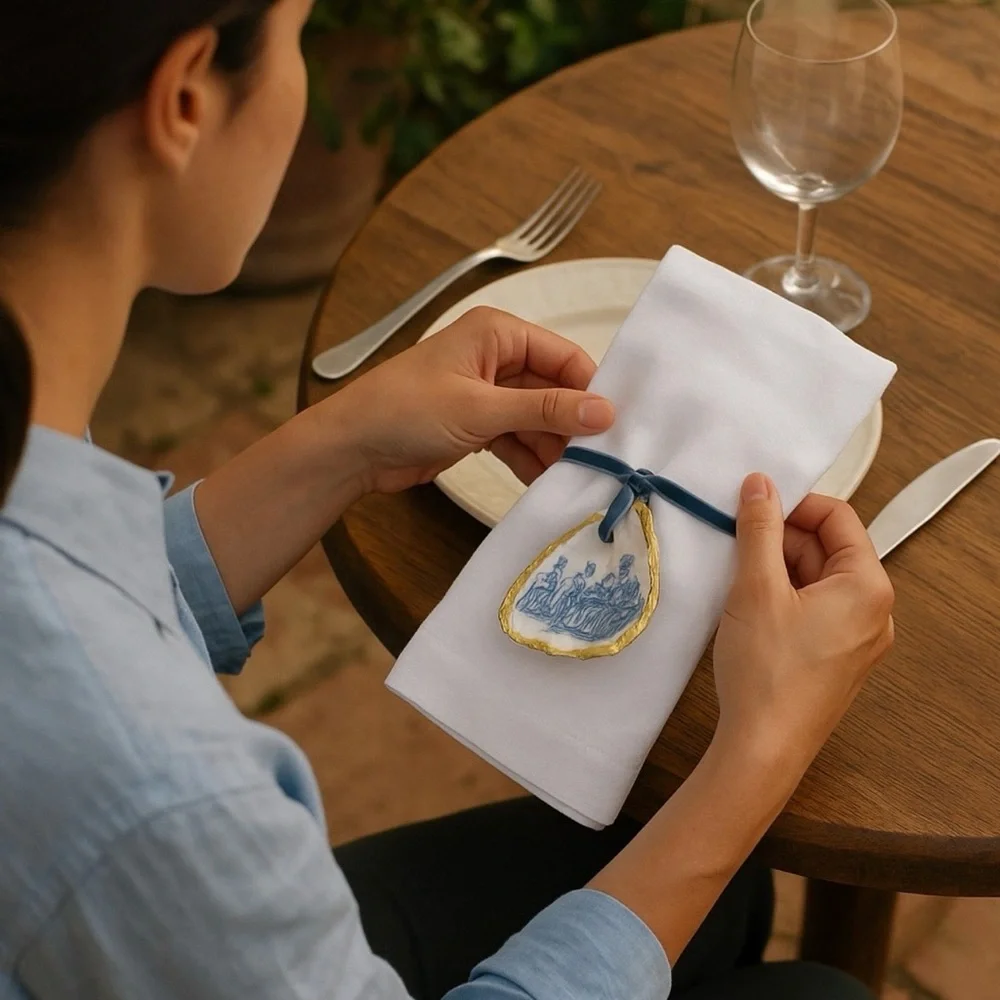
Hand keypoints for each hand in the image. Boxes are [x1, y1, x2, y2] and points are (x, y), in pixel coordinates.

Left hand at [331, 306, 615, 494]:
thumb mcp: (481, 409)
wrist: (351, 449)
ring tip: (576, 478)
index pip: (563, 357)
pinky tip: (546, 482)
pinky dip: (530, 459)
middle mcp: (497, 358)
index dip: (590, 391)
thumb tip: (605, 411)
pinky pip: (517, 439)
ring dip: (553, 448)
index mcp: (499, 334)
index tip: (615, 428)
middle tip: (600, 460)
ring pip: (538, 420)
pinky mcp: (478, 426)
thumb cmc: (406, 411)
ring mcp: (487, 394)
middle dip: (572, 425)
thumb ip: (544, 410)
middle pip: (554, 390)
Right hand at [713, 473, 894, 770]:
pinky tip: (747, 604)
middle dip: (780, 538)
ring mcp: (856, 639)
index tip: (752, 505)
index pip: (838, 517)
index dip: (793, 504)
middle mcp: (873, 611)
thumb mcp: (756, 587)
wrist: (763, 747)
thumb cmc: (767, 671)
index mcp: (868, 587)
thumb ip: (759, 529)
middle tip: (734, 538)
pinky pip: (812, 609)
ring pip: (816, 579)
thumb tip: (760, 485)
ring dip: (776, 567)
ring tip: (736, 574)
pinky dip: (781, 596)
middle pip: (827, 548)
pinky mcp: (834, 659)